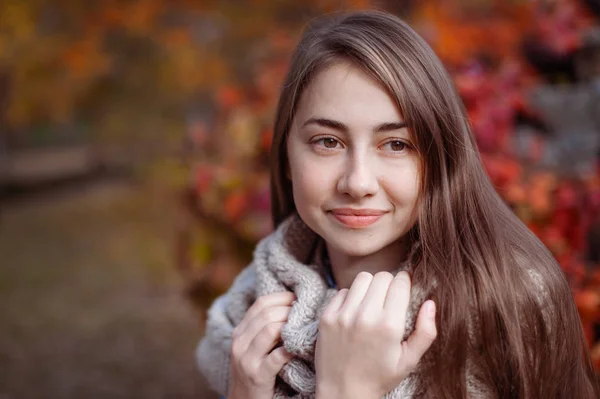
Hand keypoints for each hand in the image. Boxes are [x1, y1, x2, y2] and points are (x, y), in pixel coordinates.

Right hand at [227, 291, 295, 398]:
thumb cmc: (254, 372)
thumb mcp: (252, 348)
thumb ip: (264, 329)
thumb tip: (292, 306)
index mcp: (239, 332)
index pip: (260, 303)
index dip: (282, 298)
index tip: (299, 299)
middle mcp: (239, 343)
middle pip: (267, 314)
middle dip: (290, 310)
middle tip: (306, 313)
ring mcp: (246, 359)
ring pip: (270, 330)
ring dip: (290, 326)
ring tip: (303, 328)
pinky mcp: (257, 375)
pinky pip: (276, 357)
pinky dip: (290, 350)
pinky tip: (298, 348)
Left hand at [315, 271, 436, 398]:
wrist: (342, 392)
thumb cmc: (379, 377)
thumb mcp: (409, 360)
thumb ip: (426, 331)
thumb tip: (430, 302)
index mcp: (389, 326)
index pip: (400, 283)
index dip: (405, 282)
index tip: (405, 288)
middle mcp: (365, 316)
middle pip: (382, 276)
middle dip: (389, 283)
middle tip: (389, 297)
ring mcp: (343, 315)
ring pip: (362, 278)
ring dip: (370, 286)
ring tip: (372, 301)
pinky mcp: (327, 317)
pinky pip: (342, 291)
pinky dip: (350, 297)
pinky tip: (355, 312)